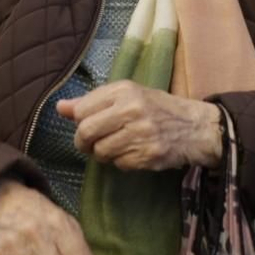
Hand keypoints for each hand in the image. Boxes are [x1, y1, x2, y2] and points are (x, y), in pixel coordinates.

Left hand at [56, 80, 222, 170]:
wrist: (194, 127)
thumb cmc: (156, 108)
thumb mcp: (127, 95)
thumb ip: (92, 101)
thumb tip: (60, 108)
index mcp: (123, 90)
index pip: (82, 110)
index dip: (79, 122)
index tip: (87, 125)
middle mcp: (131, 109)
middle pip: (86, 132)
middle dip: (84, 143)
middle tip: (92, 144)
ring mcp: (140, 133)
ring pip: (100, 151)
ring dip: (104, 154)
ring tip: (117, 146)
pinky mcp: (148, 155)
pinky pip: (119, 164)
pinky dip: (121, 162)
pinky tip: (133, 153)